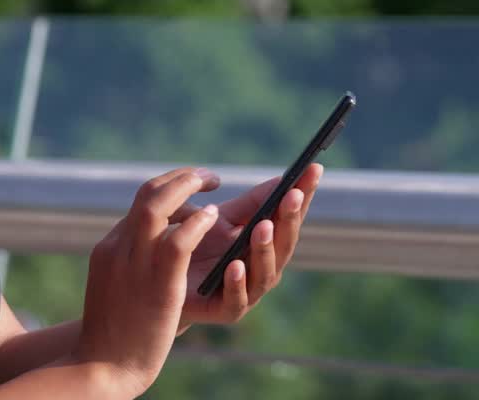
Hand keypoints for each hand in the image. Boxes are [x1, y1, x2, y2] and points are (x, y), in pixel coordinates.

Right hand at [72, 167, 221, 396]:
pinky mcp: (157, 284)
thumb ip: (130, 264)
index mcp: (109, 248)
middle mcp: (118, 248)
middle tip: (206, 176)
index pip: (138, 204)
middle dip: (180, 178)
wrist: (99, 366)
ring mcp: (134, 264)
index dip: (167, 189)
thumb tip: (158, 248)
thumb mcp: (116, 288)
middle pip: (147, 194)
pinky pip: (178, 239)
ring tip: (213, 183)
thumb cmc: (112, 334)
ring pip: (158, 206)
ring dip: (188, 187)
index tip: (188, 188)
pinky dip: (197, 222)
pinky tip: (214, 217)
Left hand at [175, 163, 322, 330]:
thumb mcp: (223, 219)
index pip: (290, 217)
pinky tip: (235, 265)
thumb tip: (283, 179)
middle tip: (292, 195)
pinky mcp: (226, 310)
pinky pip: (236, 299)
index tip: (313, 169)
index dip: (303, 194)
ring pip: (265, 273)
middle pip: (284, 244)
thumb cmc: (199, 246)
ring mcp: (249, 291)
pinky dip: (237, 283)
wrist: (166, 281)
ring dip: (265, 249)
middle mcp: (265, 268)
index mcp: (268, 243)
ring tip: (262, 227)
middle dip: (289, 219)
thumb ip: (252, 203)